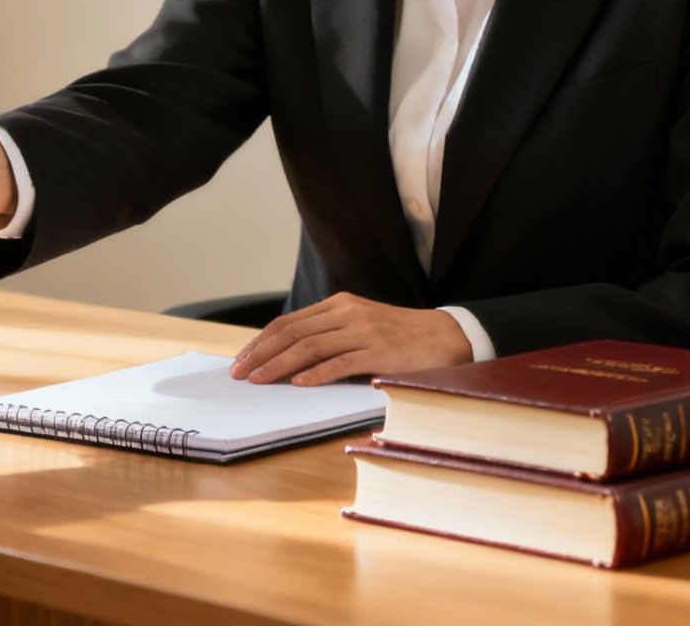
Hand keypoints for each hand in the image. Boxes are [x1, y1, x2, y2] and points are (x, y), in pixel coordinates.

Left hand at [228, 292, 473, 386]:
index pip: (289, 323)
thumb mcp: (360, 327)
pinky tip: (299, 383)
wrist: (450, 336)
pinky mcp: (381, 352)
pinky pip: (342, 362)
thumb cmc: (401, 337)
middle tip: (240, 374)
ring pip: (311, 347)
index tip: (242, 359)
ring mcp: (364, 331)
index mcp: (339, 305)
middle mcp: (348, 314)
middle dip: (261, 354)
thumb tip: (288, 359)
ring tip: (259, 380)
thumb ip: (330, 335)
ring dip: (280, 365)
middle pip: (293, 333)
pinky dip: (318, 373)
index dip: (261, 341)